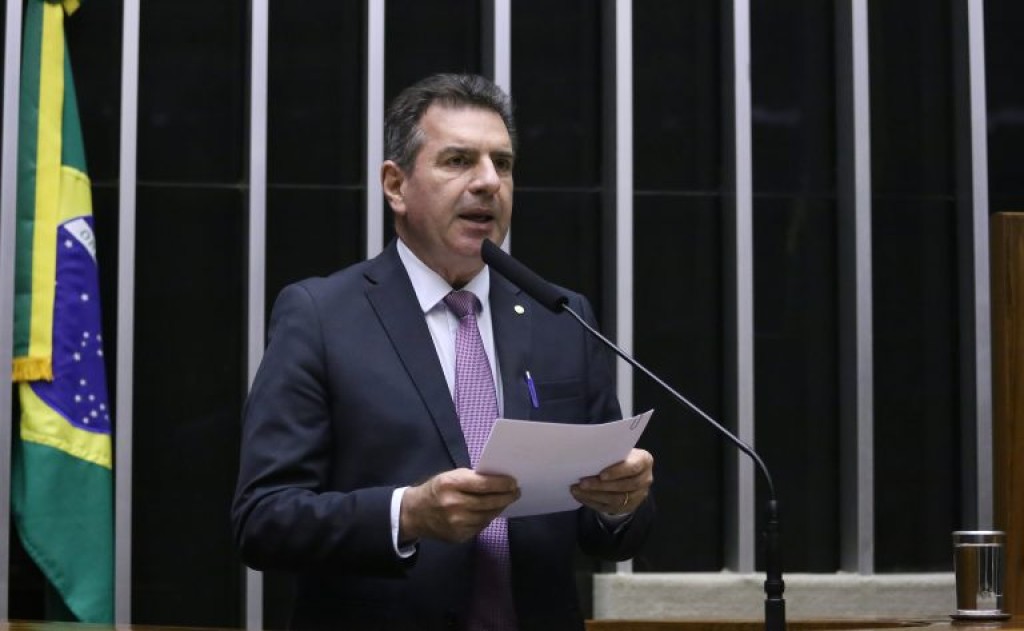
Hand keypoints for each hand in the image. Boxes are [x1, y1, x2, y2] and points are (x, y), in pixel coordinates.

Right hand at [399, 468, 519, 542]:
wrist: (415, 514)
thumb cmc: (436, 490)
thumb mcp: (449, 477)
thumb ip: (471, 478)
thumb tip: (498, 481)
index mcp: (450, 485)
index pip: (483, 484)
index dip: (501, 484)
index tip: (514, 482)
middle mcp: (453, 505)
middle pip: (488, 502)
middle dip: (506, 496)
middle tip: (516, 492)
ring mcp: (456, 523)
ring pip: (487, 516)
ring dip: (499, 508)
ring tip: (506, 500)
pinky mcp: (458, 536)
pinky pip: (480, 526)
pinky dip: (488, 518)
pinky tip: (491, 511)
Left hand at [570, 448, 653, 515]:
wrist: (630, 472)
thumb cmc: (622, 456)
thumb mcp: (621, 451)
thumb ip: (611, 454)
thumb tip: (586, 455)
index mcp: (644, 461)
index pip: (633, 468)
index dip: (617, 472)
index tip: (601, 474)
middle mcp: (645, 479)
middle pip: (624, 486)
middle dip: (601, 486)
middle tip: (582, 483)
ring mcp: (638, 496)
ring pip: (616, 500)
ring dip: (594, 495)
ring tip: (577, 490)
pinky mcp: (628, 507)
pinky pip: (610, 508)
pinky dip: (593, 502)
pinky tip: (580, 496)